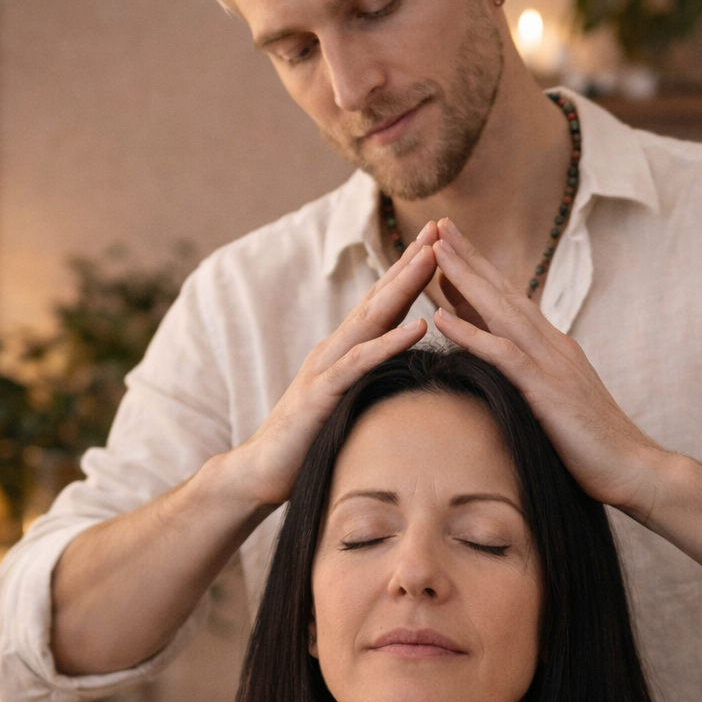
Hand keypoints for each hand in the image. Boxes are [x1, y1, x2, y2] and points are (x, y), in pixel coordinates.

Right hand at [231, 224, 436, 507]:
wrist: (261, 473)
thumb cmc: (308, 444)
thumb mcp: (347, 406)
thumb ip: (370, 384)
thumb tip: (405, 375)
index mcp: (344, 352)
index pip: (382, 304)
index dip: (409, 273)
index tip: (441, 243)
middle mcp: (334, 350)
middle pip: (379, 297)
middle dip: (410, 262)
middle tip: (440, 228)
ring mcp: (326, 368)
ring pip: (371, 318)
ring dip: (403, 285)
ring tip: (433, 257)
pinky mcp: (322, 394)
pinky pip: (361, 363)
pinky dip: (390, 342)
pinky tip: (419, 326)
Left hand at [431, 220, 667, 517]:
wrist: (636, 470)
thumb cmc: (595, 448)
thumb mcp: (559, 406)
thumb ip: (535, 383)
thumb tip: (506, 376)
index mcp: (554, 349)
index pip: (509, 303)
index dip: (478, 276)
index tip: (448, 251)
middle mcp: (552, 346)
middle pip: (503, 293)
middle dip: (469, 259)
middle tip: (437, 227)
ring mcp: (552, 364)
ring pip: (501, 311)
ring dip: (465, 279)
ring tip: (434, 251)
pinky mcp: (548, 391)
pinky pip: (503, 355)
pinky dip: (471, 333)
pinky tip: (441, 318)